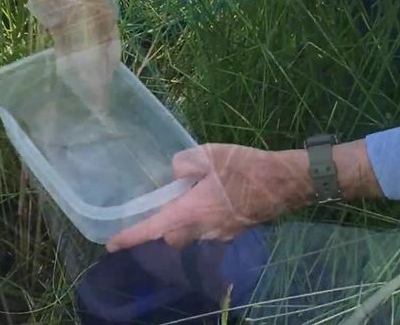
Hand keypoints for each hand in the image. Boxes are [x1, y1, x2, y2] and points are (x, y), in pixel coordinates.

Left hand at [106, 143, 314, 251]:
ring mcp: (222, 234)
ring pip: (192, 235)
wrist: (287, 182)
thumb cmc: (246, 168)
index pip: (153, 230)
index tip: (112, 245)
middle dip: (161, 228)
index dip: (130, 238)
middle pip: (172, 237)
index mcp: (191, 213)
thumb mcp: (209, 154)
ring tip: (186, 201)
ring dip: (183, 224)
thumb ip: (183, 163)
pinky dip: (203, 220)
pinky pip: (210, 230)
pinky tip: (211, 200)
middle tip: (157, 210)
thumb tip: (175, 172)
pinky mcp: (235, 231)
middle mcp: (203, 230)